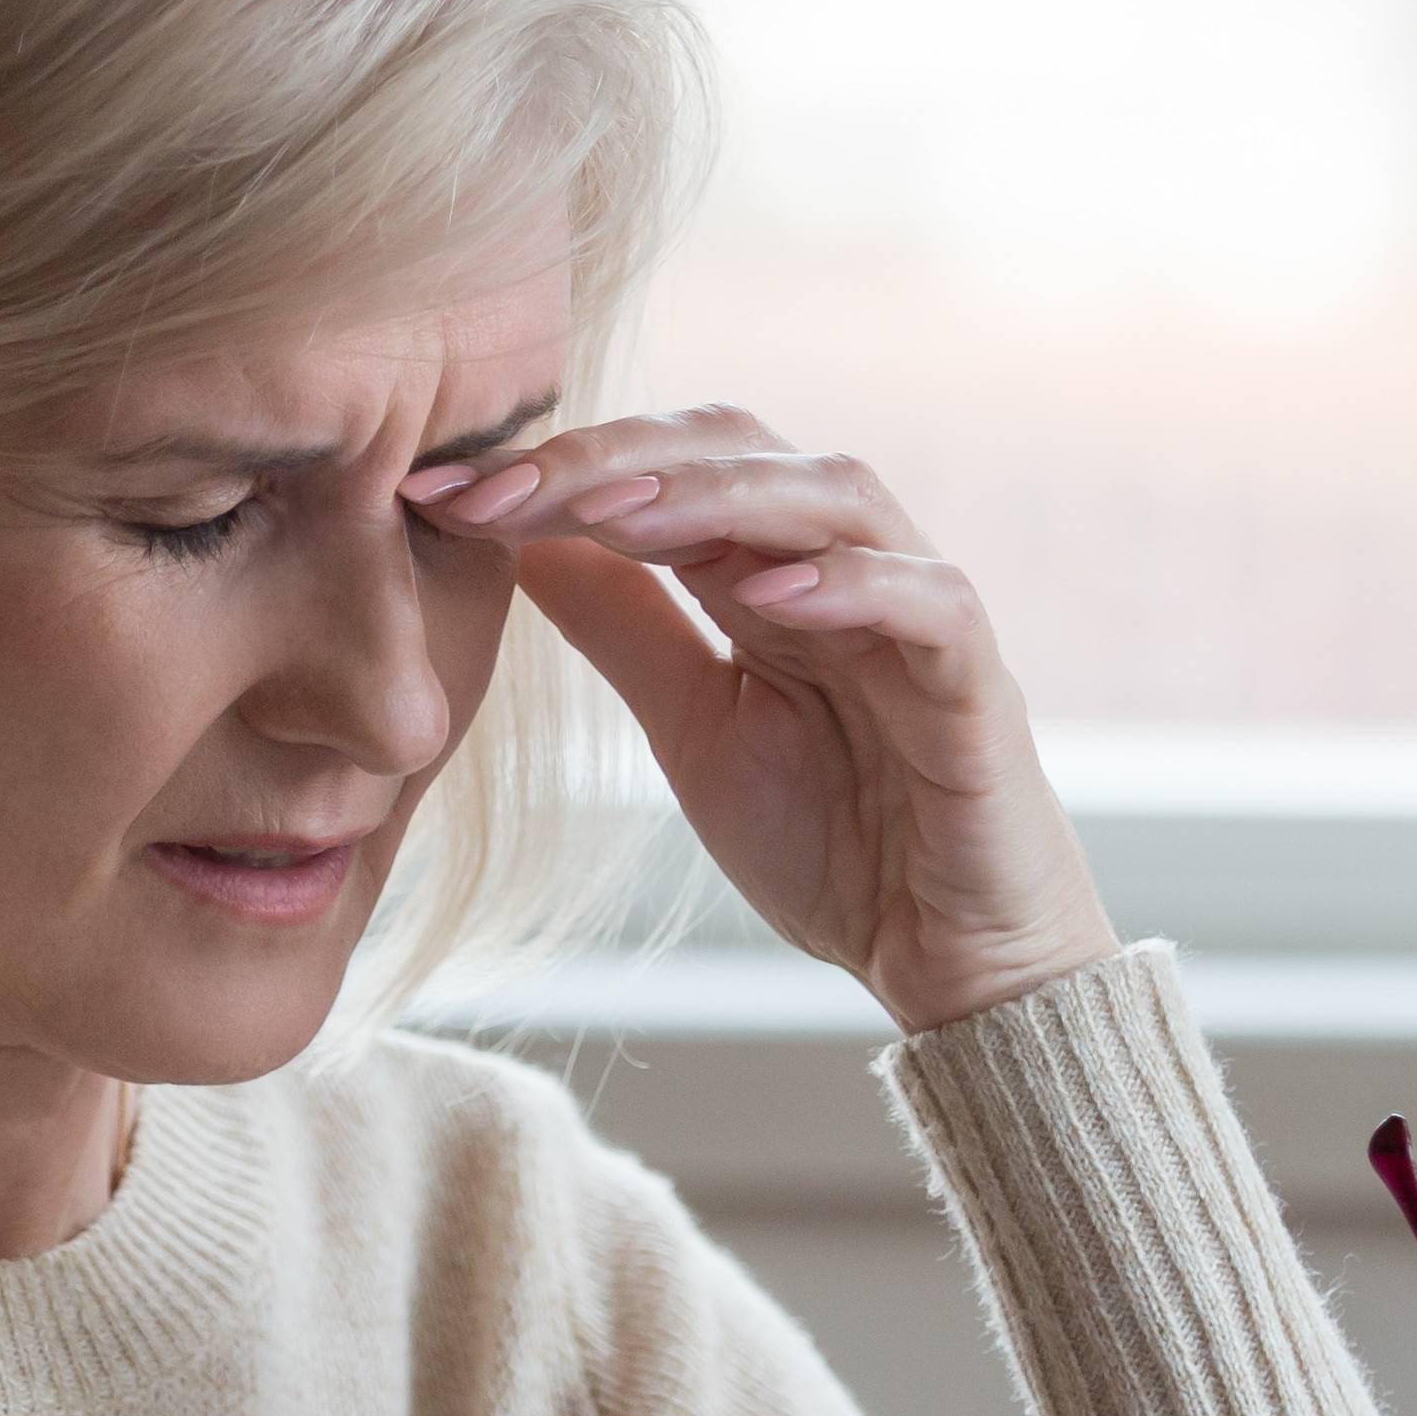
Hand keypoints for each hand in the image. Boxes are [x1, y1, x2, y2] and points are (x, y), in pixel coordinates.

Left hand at [404, 404, 1118, 1033]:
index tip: (437, 495)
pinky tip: (768, 594)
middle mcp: (846, 567)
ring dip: (719, 493)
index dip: (558, 467)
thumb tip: (522, 539)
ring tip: (615, 512)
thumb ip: (627, 631)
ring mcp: (917, 615)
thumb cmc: (839, 843)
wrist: (945, 965)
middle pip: (741, 449)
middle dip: (614, 458)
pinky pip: (930, 601)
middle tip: (501, 488)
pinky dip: (856, 583)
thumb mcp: (694, 729)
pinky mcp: (979, 685)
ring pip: (833, 495)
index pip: (667, 470)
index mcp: (771, 573)